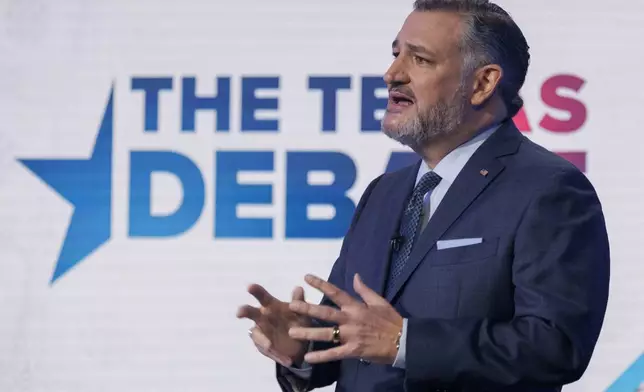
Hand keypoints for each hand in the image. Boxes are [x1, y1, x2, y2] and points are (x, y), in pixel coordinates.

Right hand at [237, 284, 310, 366]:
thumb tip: (299, 288)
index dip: (256, 291)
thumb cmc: (298, 321)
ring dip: (262, 340)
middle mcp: (263, 318)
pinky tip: (287, 361)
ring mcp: (262, 333)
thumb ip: (299, 302)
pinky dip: (278, 355)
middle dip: (244, 311)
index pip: (262, 297)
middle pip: (251, 313)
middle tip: (239, 313)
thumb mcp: (302, 313)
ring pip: (257, 335)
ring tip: (269, 346)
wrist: (301, 342)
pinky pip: (269, 351)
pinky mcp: (264, 347)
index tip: (249, 287)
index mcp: (272, 306)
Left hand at [288, 273, 403, 364]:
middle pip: (325, 312)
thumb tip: (355, 275)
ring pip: (325, 333)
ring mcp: (350, 335)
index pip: (335, 292)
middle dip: (307, 308)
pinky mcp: (353, 350)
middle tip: (291, 306)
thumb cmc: (390, 320)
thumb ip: (364, 289)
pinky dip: (321, 356)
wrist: (402, 341)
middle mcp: (350, 319)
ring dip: (308, 332)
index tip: (306, 277)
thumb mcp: (379, 301)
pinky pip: (334, 353)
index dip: (320, 284)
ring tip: (292, 331)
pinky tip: (308, 357)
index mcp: (356, 306)